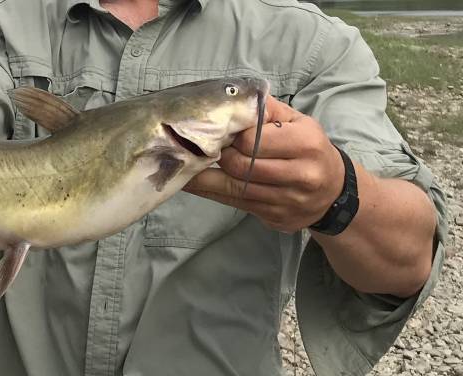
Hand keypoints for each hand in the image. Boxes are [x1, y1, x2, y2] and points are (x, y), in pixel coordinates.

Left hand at [184, 96, 344, 232]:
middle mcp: (300, 174)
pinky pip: (234, 204)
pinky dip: (211, 192)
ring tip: (182, 165)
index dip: (232, 136)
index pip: (252, 140)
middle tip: (204, 148)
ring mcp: (287, 200)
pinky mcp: (275, 217)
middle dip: (218, 156)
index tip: (222, 132)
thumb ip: (267, 110)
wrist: (334, 193)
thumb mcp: (298, 122)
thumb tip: (231, 99)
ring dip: (204, 177)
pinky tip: (193, 183)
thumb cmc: (310, 149)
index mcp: (306, 143)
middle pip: (240, 166)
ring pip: (233, 189)